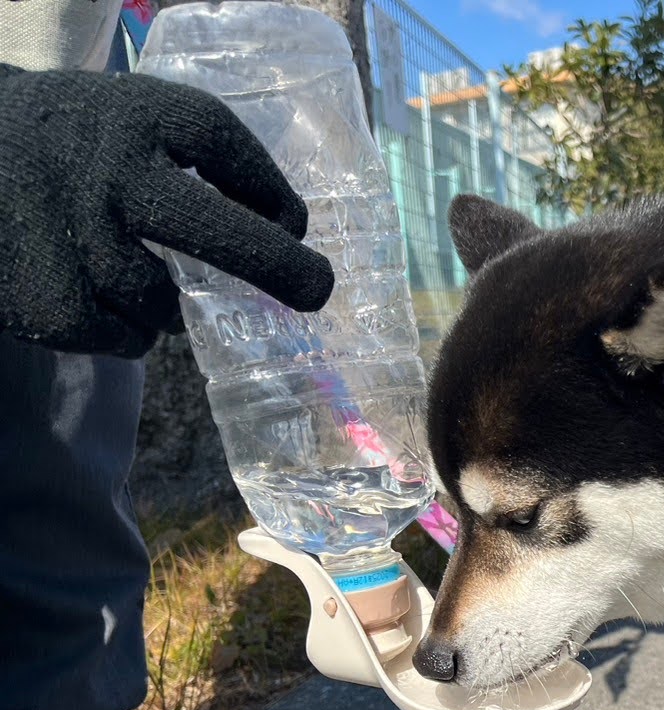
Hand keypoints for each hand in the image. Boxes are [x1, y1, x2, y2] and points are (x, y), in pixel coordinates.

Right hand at [0, 65, 334, 358]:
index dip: (268, 190)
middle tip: (317, 290)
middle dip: (277, 267)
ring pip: (167, 306)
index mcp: (133, 114)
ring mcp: (73, 239)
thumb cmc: (78, 149)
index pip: (219, 141)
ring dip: (169, 305)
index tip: (295, 226)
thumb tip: (288, 231)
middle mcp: (104, 171)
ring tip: (134, 271)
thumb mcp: (137, 123)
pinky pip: (127, 339)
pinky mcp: (46, 304)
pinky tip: (95, 292)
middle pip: (216, 230)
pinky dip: (127, 329)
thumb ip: (208, 162)